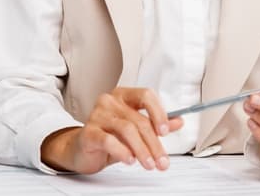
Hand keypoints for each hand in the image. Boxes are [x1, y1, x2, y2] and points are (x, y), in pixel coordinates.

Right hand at [40, 87, 183, 174]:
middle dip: (154, 143)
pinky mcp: (88, 132)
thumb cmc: (108, 136)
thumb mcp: (135, 129)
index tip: (166, 131)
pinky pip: (108, 140)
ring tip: (149, 164)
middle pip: (139, 119)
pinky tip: (129, 160)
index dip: (158, 112)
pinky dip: (122, 151)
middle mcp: (109, 101)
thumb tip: (178, 121)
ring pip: (127, 130)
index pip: (146, 95)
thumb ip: (156, 124)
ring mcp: (97, 115)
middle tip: (162, 160)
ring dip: (142, 150)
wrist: (82, 149)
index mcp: (123, 96)